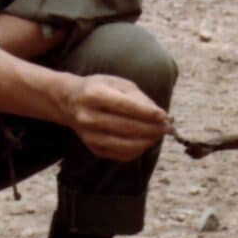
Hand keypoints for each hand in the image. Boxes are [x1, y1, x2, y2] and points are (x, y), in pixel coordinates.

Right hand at [51, 74, 170, 161]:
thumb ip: (139, 98)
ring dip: (147, 142)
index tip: (164, 116)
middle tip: (167, 127)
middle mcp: (88, 116)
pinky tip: (145, 142)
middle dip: (151, 129)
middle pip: (126, 127)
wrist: (69, 101)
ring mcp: (88, 135)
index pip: (125, 106)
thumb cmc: (100, 88)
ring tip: (159, 135)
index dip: (147, 113)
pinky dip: (137, 150)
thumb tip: (160, 116)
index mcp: (94, 95)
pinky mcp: (92, 148)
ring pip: (124, 145)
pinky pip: (120, 154)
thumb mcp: (118, 83)